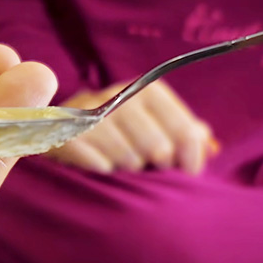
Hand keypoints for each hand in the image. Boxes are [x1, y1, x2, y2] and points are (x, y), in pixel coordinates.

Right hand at [45, 80, 216, 174]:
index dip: (190, 156)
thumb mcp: (154, 127)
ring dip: (127, 169)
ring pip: (127, 157)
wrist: (56, 128)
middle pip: (156, 146)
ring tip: (121, 166)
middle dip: (156, 165)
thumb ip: (184, 134)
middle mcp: (118, 96)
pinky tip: (100, 167)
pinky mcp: (65, 134)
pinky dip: (103, 171)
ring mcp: (89, 114)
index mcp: (146, 91)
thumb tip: (207, 143)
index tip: (188, 171)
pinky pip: (98, 164)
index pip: (183, 129)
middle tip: (147, 168)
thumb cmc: (119, 134)